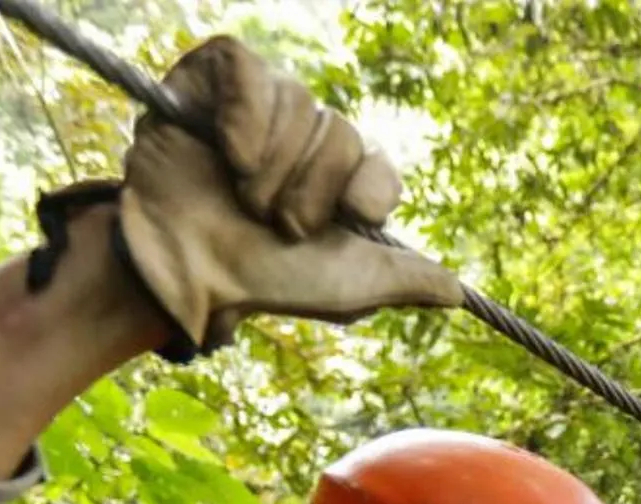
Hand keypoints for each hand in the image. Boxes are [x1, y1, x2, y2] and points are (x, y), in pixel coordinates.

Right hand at [116, 38, 462, 355]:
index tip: (351, 217)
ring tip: (239, 197)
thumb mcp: (343, 288)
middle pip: (343, 135)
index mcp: (339, 181)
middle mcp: (307, 137)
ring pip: (299, 108)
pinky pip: (250, 73)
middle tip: (273, 224)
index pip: (380, 164)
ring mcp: (263, 103)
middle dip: (308, 194)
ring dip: (270, 169)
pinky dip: (244, 118)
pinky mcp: (216, 77)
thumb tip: (457, 293)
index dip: (370, 190)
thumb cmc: (256, 278)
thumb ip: (401, 282)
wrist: (183, 268)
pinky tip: (228, 153)